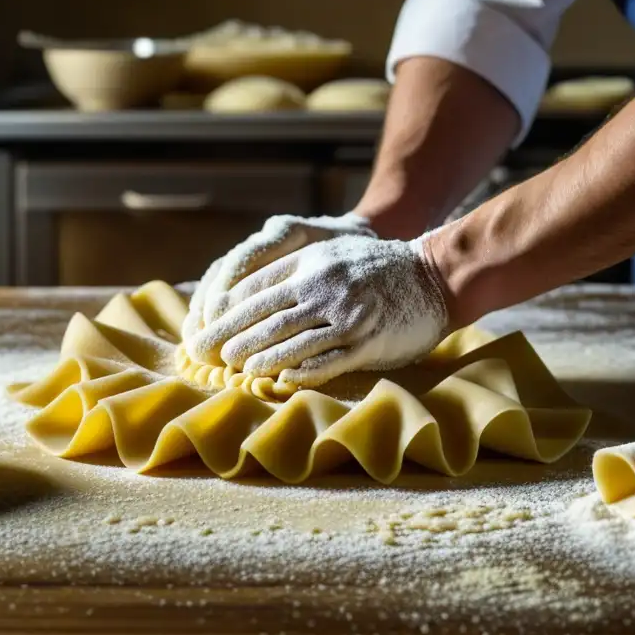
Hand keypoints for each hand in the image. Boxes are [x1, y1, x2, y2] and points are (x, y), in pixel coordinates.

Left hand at [186, 233, 449, 386]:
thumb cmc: (375, 267)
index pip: (257, 288)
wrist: (432, 276)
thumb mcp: (330, 253)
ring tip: (233, 369)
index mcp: (310, 264)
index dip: (225, 310)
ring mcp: (346, 316)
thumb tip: (244, 293)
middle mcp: (324, 288)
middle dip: (230, 337)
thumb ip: (293, 269)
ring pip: (292, 341)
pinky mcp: (367, 342)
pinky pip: (328, 361)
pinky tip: (280, 380)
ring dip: (258, 358)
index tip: (204, 325)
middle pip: (266, 317)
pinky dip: (302, 372)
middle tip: (202, 353)